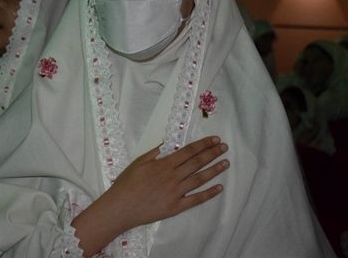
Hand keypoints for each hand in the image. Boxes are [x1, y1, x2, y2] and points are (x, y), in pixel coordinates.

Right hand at [72, 135, 228, 255]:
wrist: (121, 207)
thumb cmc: (127, 183)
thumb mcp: (139, 162)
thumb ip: (155, 152)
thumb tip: (169, 143)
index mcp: (164, 164)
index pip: (188, 151)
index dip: (203, 145)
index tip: (215, 140)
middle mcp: (173, 177)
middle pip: (196, 163)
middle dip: (212, 154)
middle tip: (224, 147)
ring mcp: (176, 192)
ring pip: (199, 179)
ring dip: (214, 170)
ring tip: (226, 163)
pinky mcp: (176, 207)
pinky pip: (196, 199)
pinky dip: (208, 194)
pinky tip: (219, 188)